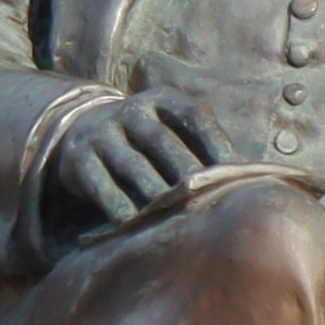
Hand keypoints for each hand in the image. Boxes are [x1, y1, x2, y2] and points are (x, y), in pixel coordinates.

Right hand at [48, 91, 228, 238]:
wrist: (81, 132)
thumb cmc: (144, 141)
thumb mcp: (169, 129)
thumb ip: (199, 146)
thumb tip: (245, 177)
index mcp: (161, 99)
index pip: (193, 115)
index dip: (215, 142)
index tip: (234, 170)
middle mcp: (129, 111)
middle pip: (161, 141)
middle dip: (186, 172)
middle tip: (206, 199)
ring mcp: (102, 134)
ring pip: (132, 165)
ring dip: (155, 193)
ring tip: (175, 215)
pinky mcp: (79, 160)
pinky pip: (102, 186)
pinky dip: (119, 206)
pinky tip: (135, 224)